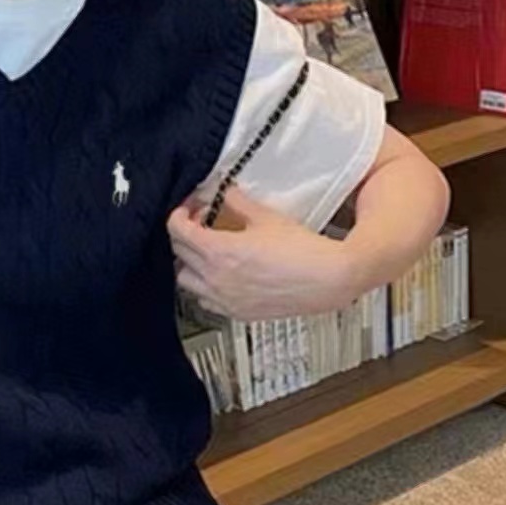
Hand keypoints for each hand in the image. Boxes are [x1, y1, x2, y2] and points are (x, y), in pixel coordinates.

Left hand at [168, 190, 358, 321]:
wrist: (329, 279)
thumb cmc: (303, 251)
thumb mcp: (266, 216)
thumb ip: (238, 201)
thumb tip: (225, 191)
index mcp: (220, 252)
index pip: (177, 231)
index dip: (179, 214)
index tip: (188, 208)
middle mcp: (216, 279)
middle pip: (178, 253)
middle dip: (185, 233)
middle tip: (200, 222)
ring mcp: (225, 300)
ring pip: (185, 281)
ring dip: (190, 262)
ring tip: (207, 250)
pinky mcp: (238, 313)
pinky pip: (205, 301)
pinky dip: (205, 287)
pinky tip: (221, 275)